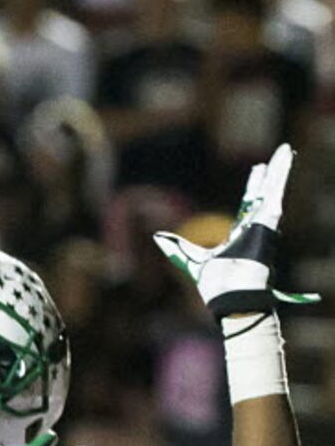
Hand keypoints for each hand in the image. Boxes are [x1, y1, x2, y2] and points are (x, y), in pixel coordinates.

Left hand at [154, 143, 317, 318]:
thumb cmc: (217, 284)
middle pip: (265, 193)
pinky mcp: (269, 223)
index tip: (258, 171)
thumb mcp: (192, 260)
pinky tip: (287, 157)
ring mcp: (264, 225)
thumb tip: (159, 237)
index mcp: (243, 233)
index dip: (254, 187)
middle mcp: (257, 227)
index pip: (251, 204)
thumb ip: (178, 248)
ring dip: (281, 169)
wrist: (230, 296)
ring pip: (274, 189)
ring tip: (286, 149)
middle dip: (271, 174)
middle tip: (278, 154)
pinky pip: (276, 195)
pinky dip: (281, 175)